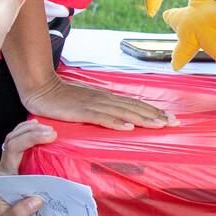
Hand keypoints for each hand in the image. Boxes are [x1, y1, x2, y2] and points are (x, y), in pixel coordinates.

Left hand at [0, 119, 60, 215]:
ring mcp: (9, 168)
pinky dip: (29, 136)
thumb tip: (36, 200)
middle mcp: (4, 169)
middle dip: (31, 130)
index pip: (12, 150)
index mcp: (3, 178)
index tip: (49, 137)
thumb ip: (18, 215)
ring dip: (29, 130)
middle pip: (12, 139)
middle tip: (53, 131)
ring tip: (48, 127)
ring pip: (14, 140)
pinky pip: (20, 148)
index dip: (29, 139)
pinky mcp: (16, 170)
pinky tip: (40, 133)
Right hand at [18, 70, 175, 131]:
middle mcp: (104, 99)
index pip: (135, 104)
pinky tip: (128, 128)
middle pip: (135, 107)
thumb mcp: (86, 101)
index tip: (170, 118)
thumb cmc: (61, 96)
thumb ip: (101, 107)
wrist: (39, 87)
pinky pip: (102, 118)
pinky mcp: (82, 112)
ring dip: (143, 119)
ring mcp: (94, 105)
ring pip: (124, 112)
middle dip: (156, 116)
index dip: (153, 111)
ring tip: (160, 126)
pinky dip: (116, 123)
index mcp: (106, 97)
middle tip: (175, 123)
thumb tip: (116, 115)